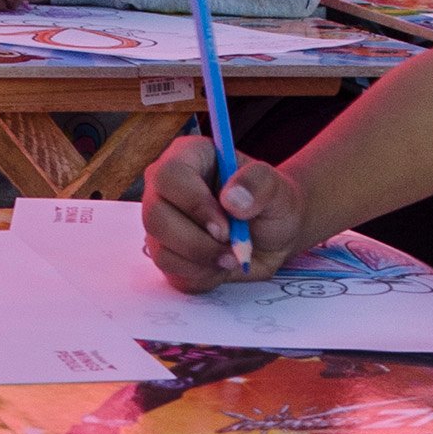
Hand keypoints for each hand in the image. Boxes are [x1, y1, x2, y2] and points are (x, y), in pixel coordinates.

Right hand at [140, 136, 309, 292]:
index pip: (169, 176)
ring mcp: (162, 223)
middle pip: (155, 216)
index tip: (226, 228)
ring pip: (161, 249)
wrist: (275, 235)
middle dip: (196, 242)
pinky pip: (172, 272)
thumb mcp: (278, 188)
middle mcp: (166, 188)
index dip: (194, 205)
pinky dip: (202, 276)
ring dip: (202, 262)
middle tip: (231, 249)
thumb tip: (231, 199)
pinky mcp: (167, 253)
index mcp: (188, 158)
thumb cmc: (272, 203)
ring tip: (233, 256)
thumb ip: (259, 184)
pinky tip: (222, 265)